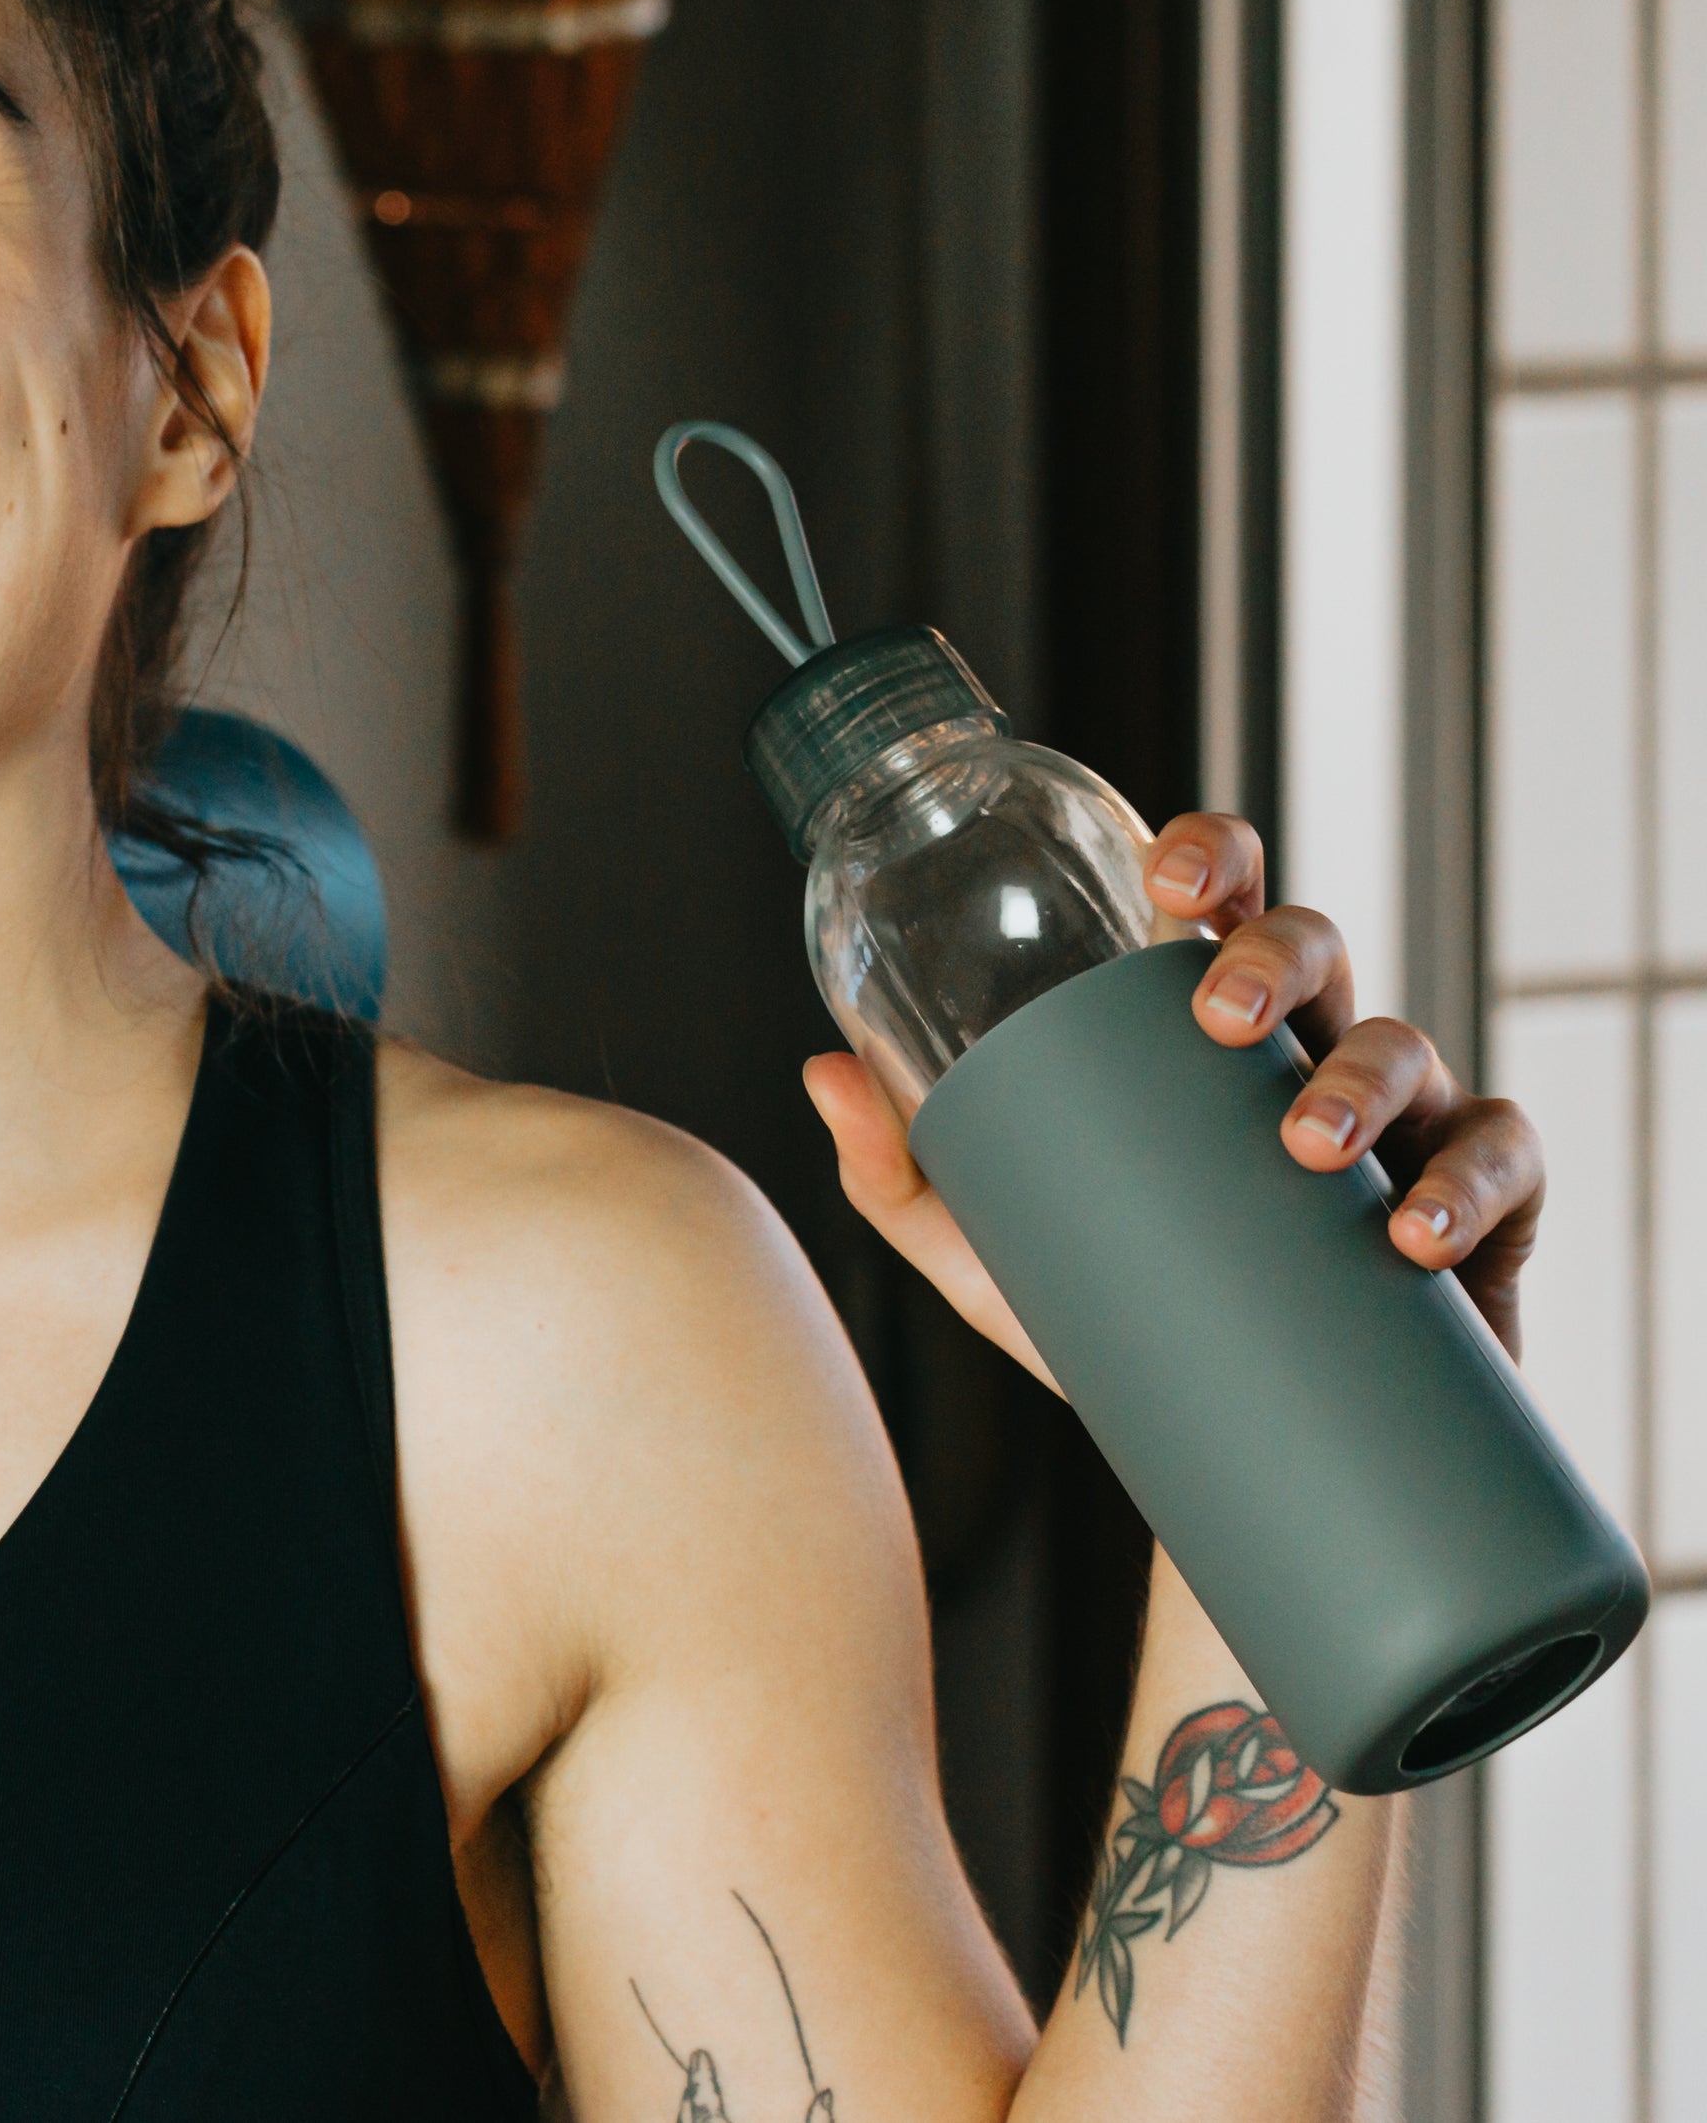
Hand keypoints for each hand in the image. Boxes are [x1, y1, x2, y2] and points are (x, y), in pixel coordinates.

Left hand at [803, 813, 1541, 1375]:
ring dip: (1361, 1080)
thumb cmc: (1115, 1320)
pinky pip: (1504, 1161)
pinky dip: (1470, 1184)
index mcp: (1204, 1032)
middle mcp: (1307, 1053)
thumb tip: (818, 1071)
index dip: (1210, 854)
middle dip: (1276, 960)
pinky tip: (1415, 1232)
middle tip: (1216, 1018)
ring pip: (1409, 1048)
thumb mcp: (993, 1252)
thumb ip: (903, 1170)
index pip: (1219, 901)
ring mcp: (1400, 1125)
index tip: (1163, 871)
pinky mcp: (1479, 1214)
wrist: (1223, 1469)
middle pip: (1318, 948)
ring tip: (1303, 1145)